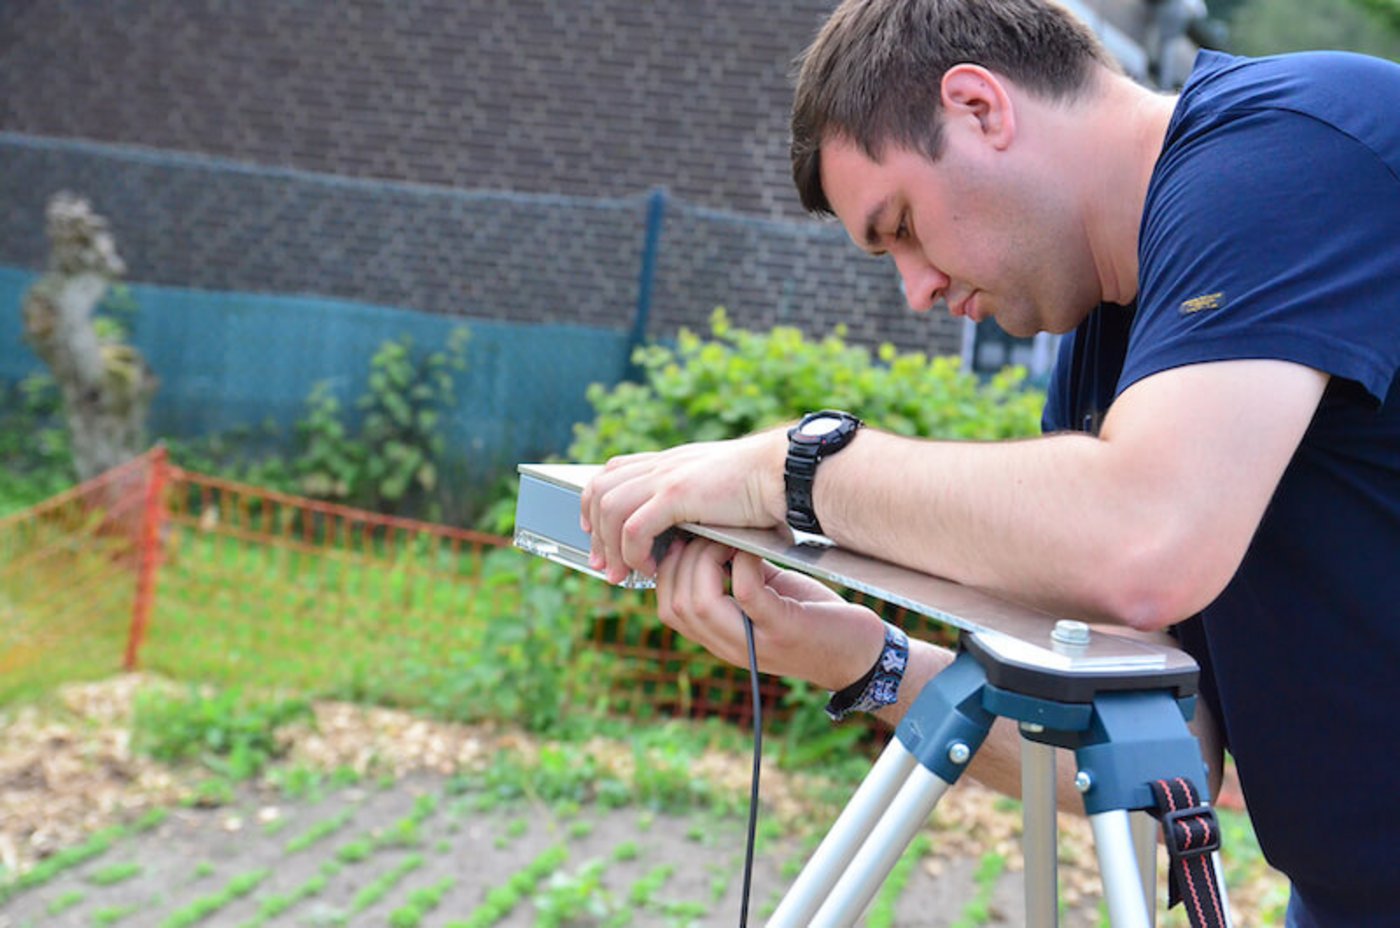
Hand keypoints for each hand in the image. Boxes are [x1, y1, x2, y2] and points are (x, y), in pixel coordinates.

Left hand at [580, 432, 785, 584]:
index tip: (598, 534)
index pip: (613, 472)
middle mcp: (661, 465)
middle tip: (601, 565)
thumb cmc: (764, 486)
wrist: (784, 472)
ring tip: (621, 575)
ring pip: (609, 510)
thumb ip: (696, 498)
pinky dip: (633, 552)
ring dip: (610, 547)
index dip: (596, 503)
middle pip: (600, 490)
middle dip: (594, 531)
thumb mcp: (718, 487)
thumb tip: (688, 522)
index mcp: (669, 461)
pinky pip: (634, 527)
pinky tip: (648, 568)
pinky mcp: (676, 494)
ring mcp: (666, 477)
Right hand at [654, 540, 886, 691]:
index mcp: (721, 637)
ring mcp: (756, 642)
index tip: (690, 539)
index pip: (666, 609)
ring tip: (728, 540)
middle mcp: (730, 646)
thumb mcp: (768, 596)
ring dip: (705, 561)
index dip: (667, 570)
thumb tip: (710, 534)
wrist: (865, 656)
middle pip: (673, 606)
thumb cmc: (816, 618)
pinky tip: (754, 550)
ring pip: (698, 603)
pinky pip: (746, 594)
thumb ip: (736, 576)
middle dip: (682, 561)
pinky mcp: (785, 631)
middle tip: (710, 534)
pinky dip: (743, 564)